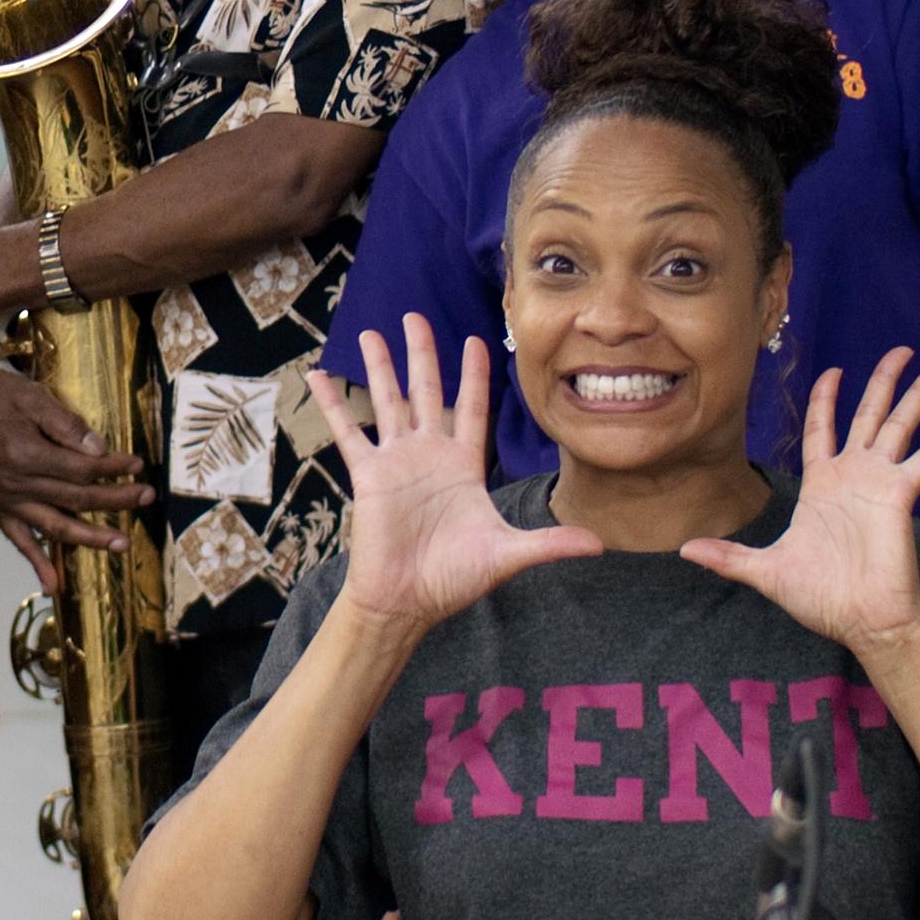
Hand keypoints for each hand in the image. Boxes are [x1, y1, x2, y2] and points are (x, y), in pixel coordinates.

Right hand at [0, 360, 149, 588]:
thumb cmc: (1, 396)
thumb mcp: (36, 398)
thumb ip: (68, 426)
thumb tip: (99, 451)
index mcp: (24, 454)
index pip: (82, 469)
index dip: (113, 468)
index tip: (137, 464)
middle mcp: (13, 483)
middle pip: (75, 500)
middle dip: (115, 501)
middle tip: (146, 497)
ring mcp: (3, 500)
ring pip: (54, 527)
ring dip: (90, 538)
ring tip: (121, 545)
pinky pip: (18, 541)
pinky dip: (36, 563)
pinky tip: (54, 585)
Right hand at [306, 314, 600, 639]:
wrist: (407, 602)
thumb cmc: (453, 580)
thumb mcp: (506, 555)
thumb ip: (548, 543)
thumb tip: (600, 544)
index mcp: (463, 466)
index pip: (471, 408)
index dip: (473, 376)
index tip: (476, 341)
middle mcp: (429, 455)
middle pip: (426, 391)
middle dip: (423, 354)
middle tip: (415, 317)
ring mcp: (397, 461)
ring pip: (387, 401)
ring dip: (379, 367)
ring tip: (369, 333)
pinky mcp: (369, 475)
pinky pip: (348, 431)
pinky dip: (333, 405)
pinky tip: (319, 377)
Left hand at [681, 348, 919, 660]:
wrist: (861, 621)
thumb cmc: (820, 599)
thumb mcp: (765, 571)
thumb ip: (729, 557)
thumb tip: (686, 550)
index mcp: (821, 485)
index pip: (822, 428)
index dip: (826, 399)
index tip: (833, 371)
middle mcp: (853, 475)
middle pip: (869, 413)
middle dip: (882, 381)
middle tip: (899, 350)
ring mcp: (880, 480)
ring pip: (900, 424)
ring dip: (918, 395)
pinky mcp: (903, 493)